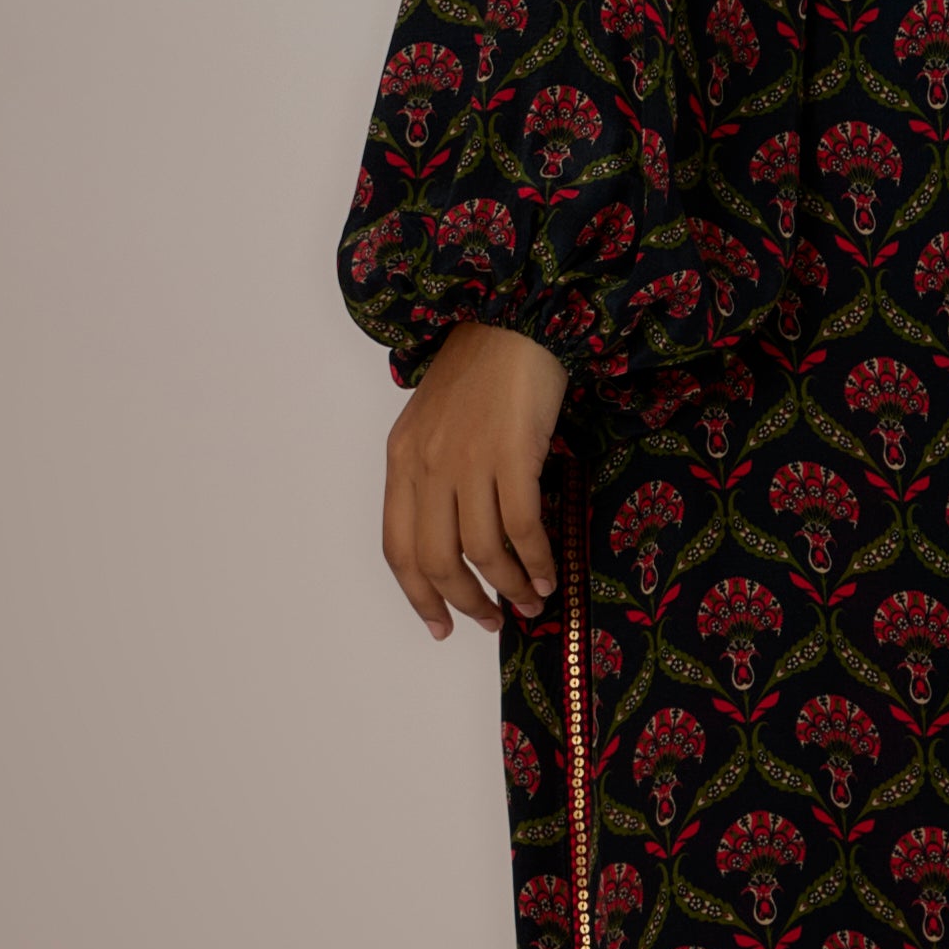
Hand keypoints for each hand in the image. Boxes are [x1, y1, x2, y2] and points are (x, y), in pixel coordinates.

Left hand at [382, 320, 567, 638]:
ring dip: (509, 586)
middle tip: (491, 621)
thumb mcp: (434, 424)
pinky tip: (550, 574)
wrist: (515, 322)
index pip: (398, 548)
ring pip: (483, 550)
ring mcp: (469, 459)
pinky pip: (522, 527)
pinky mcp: (513, 453)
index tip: (440, 626)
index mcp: (401, 460)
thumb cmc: (481, 371)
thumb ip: (433, 476)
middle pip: (437, 559)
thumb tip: (456, 541)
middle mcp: (428, 465)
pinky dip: (537, 560)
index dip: (417, 596)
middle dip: (466, 601)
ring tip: (530, 600)